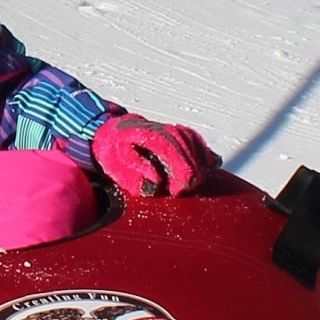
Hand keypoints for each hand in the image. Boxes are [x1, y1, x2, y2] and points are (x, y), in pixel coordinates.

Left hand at [91, 114, 214, 197]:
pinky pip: (195, 140)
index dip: (180, 172)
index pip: (172, 151)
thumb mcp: (116, 165)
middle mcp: (161, 128)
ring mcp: (169, 129)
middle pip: (187, 147)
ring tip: (198, 182)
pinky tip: (210, 165)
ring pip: (193, 142)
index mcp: (147, 135)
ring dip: (200, 163)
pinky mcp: (175, 133)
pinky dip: (204, 152)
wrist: (108, 132)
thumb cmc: (113, 151)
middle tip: (185, 190)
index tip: (176, 191)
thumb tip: (156, 183)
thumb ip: (135, 174)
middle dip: (191, 171)